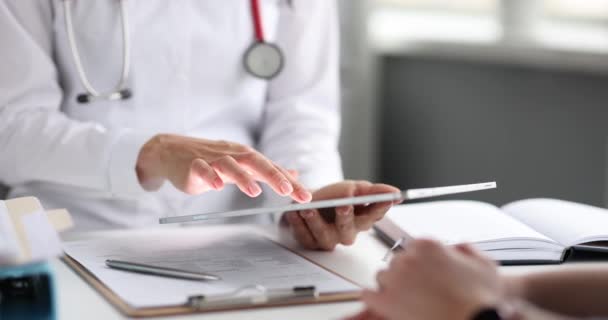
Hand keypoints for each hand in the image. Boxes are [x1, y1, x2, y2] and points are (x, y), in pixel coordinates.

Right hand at [136, 134, 310, 201]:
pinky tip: (216, 186)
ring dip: (243, 177)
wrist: (171, 152)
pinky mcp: (193, 165)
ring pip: (230, 164)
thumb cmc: (210, 161)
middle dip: (273, 175)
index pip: (272, 168)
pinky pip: (202, 169)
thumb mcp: (242, 165)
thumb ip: (267, 171)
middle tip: (288, 190)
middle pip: (255, 161)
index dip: (289, 182)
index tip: (306, 196)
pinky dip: (209, 176)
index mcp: (246, 157)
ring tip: (254, 192)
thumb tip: (294, 174)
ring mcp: (212, 159)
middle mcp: (232, 155)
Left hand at [283, 181, 399, 250]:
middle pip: (349, 229)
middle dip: (346, 217)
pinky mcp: (310, 242)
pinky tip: (294, 212)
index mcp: (362, 220)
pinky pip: (304, 236)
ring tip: (308, 209)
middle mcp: (347, 233)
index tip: (385, 198)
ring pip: (324, 236)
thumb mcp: (355, 188)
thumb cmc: (335, 197)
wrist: (310, 202)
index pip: (374, 215)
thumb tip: (395, 192)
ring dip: (316, 222)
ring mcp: (328, 239)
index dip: (380, 207)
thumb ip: (374, 191)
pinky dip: (297, 225)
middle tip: (343, 204)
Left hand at [349, 239, 502, 319]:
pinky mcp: (386, 300)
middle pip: (398, 262)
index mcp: (428, 246)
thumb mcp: (485, 265)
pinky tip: (383, 303)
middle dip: (407, 274)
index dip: (421, 263)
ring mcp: (395, 279)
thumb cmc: (479, 300)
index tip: (425, 272)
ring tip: (407, 299)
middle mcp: (408, 258)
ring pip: (383, 276)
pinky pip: (368, 294)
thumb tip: (458, 247)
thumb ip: (467, 250)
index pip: (413, 248)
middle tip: (419, 289)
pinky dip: (374, 299)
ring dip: (392, 285)